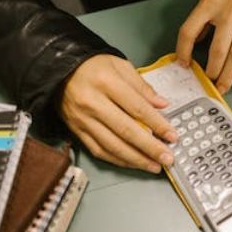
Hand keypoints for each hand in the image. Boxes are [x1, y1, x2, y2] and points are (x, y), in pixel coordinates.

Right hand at [60, 54, 177, 172]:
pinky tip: (133, 163)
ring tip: (154, 166)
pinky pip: (99, 150)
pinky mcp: (76, 130)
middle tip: (168, 159)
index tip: (172, 136)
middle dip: (150, 148)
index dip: (157, 124)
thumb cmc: (92, 65)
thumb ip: (142, 87)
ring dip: (136, 159)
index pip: (137, 108)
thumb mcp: (120, 65)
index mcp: (106, 83)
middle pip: (126, 131)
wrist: (58, 69)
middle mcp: (93, 103)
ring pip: (113, 146)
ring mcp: (83, 120)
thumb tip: (162, 105)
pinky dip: (117, 160)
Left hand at [176, 0, 231, 93]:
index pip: (189, 31)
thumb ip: (202, 18)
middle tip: (208, 82)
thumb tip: (194, 43)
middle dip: (212, 71)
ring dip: (227, 76)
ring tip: (221, 87)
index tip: (183, 63)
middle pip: (217, 50)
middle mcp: (229, 13)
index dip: (183, 50)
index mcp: (211, 3)